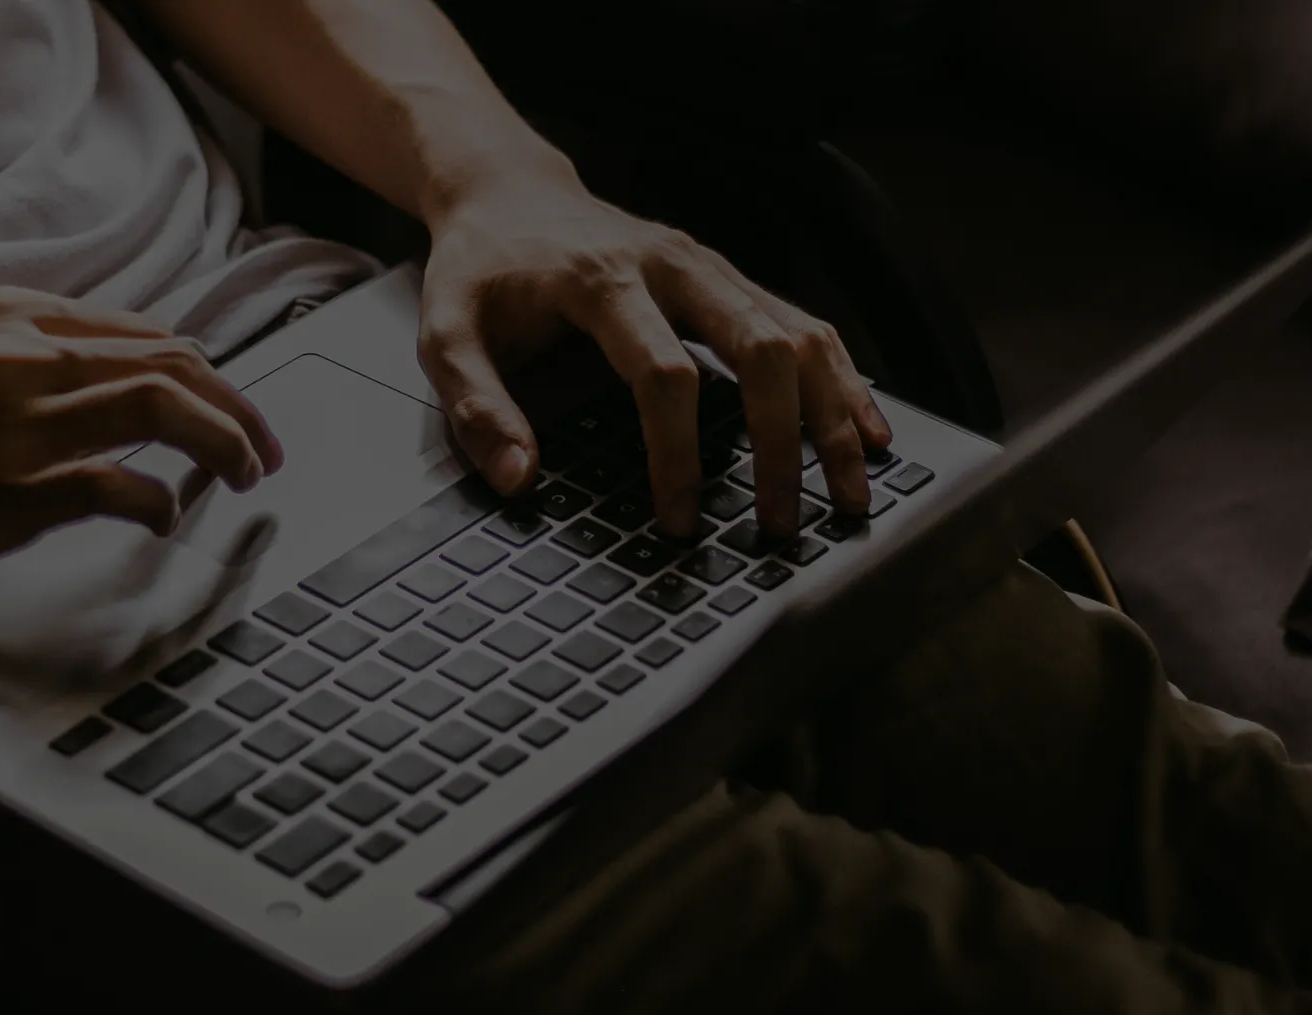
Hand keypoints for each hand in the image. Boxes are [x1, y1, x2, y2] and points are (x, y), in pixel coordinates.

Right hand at [0, 287, 283, 595]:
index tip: (235, 411)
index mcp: (10, 320)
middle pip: (174, 362)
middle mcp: (19, 357)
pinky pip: (115, 484)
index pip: (148, 334)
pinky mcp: (3, 490)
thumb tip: (111, 386)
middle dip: (240, 408)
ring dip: (222, 443)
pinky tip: (164, 519)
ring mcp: (13, 423)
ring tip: (242, 477)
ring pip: (160, 405)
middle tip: (265, 452)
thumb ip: (26, 361)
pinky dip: (158, 502)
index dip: (210, 376)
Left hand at [418, 176, 890, 537]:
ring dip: (831, 417)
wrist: (508, 193)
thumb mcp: (446, 333)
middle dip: (781, 440)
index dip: (677, 453)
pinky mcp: (732, 280)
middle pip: (759, 346)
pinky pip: (807, 325)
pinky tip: (866, 435)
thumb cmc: (481, 270)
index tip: (678, 519)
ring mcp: (713, 269)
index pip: (662, 373)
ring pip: (800, 334)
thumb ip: (476, 407)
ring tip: (848, 494)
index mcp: (603, 281)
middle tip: (780, 523)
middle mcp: (675, 266)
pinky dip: (844, 382)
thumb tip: (519, 481)